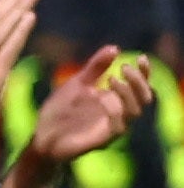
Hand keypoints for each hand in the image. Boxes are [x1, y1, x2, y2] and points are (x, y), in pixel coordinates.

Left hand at [28, 43, 156, 169]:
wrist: (41, 136)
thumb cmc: (60, 110)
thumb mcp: (77, 84)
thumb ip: (95, 68)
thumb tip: (115, 48)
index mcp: (116, 99)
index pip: (140, 86)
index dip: (145, 73)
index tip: (141, 57)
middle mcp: (120, 113)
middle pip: (145, 98)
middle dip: (138, 81)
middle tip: (123, 68)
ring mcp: (114, 127)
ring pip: (136, 111)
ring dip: (127, 93)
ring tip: (111, 79)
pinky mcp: (105, 140)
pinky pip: (120, 126)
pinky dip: (114, 110)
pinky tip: (101, 98)